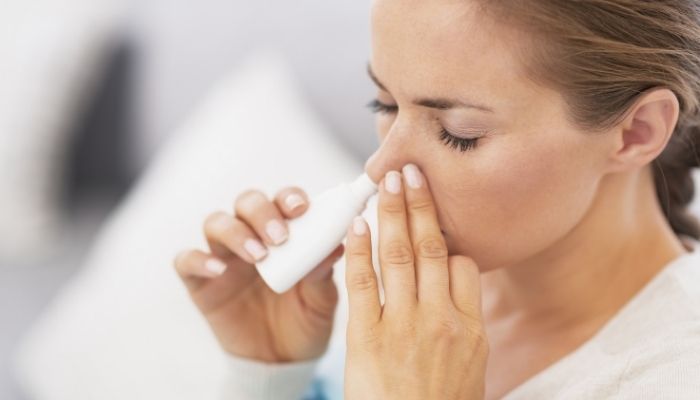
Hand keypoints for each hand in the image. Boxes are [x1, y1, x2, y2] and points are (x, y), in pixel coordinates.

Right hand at [173, 186, 343, 362]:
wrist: (282, 362)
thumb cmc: (305, 321)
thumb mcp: (321, 299)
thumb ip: (323, 272)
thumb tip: (337, 245)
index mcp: (285, 233)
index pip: (283, 200)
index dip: (290, 198)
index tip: (302, 209)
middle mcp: (252, 237)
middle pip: (247, 203)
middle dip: (262, 212)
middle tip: (280, 236)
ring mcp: (225, 257)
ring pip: (216, 223)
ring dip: (236, 232)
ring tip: (258, 257)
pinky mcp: (201, 283)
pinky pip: (187, 261)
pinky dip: (199, 260)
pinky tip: (219, 271)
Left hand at [343, 164, 487, 399]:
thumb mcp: (470, 372)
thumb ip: (464, 328)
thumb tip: (457, 290)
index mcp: (471, 329)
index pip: (463, 265)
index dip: (447, 237)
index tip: (434, 215)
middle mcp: (440, 320)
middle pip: (432, 247)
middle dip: (421, 204)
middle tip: (411, 169)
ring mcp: (403, 327)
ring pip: (399, 255)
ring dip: (392, 213)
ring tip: (387, 182)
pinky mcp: (366, 339)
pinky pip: (362, 282)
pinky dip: (358, 250)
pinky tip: (356, 225)